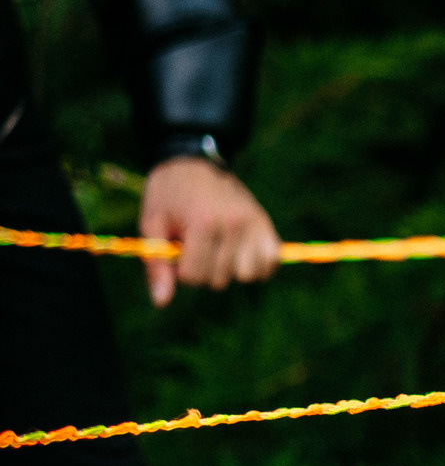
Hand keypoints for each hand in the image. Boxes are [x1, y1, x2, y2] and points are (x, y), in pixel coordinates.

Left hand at [140, 158, 281, 307]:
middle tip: (195, 246)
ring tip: (218, 251)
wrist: (192, 163)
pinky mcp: (266, 224)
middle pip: (219, 279)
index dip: (179, 271)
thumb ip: (157, 265)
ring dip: (230, 270)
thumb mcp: (152, 225)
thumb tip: (161, 302)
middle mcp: (234, 224)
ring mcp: (253, 224)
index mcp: (203, 223)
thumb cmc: (168, 195)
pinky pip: (270, 262)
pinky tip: (240, 255)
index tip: (176, 251)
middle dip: (203, 270)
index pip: (194, 276)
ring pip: (247, 275)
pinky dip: (257, 265)